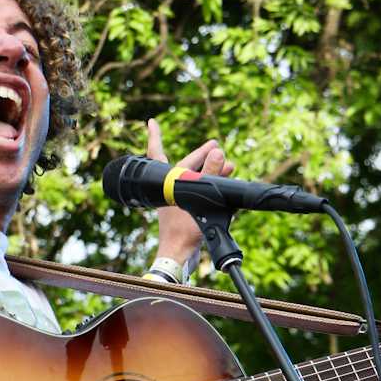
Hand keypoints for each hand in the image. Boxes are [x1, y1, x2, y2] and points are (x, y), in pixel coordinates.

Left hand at [147, 117, 232, 274]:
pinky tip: (226, 186)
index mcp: (164, 185)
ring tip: (228, 164)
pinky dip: (212, 190)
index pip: (158, 154)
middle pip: (186, 166)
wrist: (179, 259)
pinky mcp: (187, 215)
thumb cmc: (182, 233)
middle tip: (216, 144)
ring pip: (195, 181)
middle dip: (201, 155)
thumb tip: (217, 152)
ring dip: (211, 173)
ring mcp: (178, 203)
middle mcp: (169, 192)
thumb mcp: (196, 199)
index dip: (155, 137)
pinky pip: (200, 196)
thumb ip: (208, 176)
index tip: (151, 121)